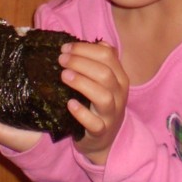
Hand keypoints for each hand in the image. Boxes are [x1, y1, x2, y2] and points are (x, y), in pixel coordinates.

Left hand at [59, 41, 128, 165]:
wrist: (105, 139)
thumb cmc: (99, 104)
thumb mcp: (104, 82)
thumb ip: (102, 61)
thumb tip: (99, 42)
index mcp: (120, 78)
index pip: (108, 55)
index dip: (85, 49)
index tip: (65, 48)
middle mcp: (119, 94)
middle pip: (105, 73)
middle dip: (81, 63)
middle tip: (61, 60)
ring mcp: (112, 114)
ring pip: (103, 96)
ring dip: (82, 83)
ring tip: (64, 76)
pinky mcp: (101, 131)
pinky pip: (94, 123)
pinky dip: (82, 113)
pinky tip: (70, 104)